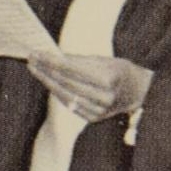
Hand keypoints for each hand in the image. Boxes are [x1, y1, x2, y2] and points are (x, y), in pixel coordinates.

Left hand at [27, 52, 153, 122]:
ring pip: (65, 95)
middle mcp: (104, 97)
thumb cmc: (121, 71)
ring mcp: (99, 110)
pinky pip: (70, 104)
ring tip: (35, 68)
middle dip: (46, 70)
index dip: (52, 61)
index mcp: (109, 79)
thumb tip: (54, 57)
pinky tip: (47, 81)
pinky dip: (57, 92)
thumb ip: (80, 61)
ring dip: (47, 81)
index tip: (38, 52)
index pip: (72, 69)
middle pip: (66, 83)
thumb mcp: (105, 60)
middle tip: (31, 58)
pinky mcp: (94, 118)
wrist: (139, 93)